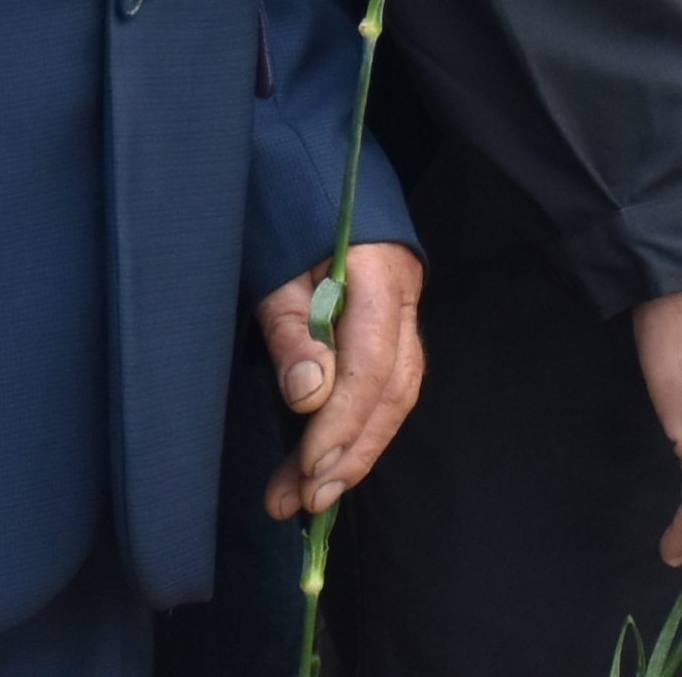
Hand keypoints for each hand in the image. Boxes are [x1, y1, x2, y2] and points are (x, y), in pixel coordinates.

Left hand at [259, 242, 427, 518]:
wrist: (311, 182)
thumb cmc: (285, 222)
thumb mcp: (275, 271)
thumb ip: (293, 332)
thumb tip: (310, 398)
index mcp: (381, 274)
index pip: (372, 362)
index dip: (343, 420)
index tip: (308, 465)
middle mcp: (405, 299)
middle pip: (392, 390)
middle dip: (350, 452)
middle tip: (302, 499)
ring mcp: (406, 315)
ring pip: (394, 398)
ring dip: (353, 453)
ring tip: (306, 496)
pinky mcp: (392, 333)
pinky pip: (385, 390)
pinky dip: (357, 431)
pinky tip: (326, 465)